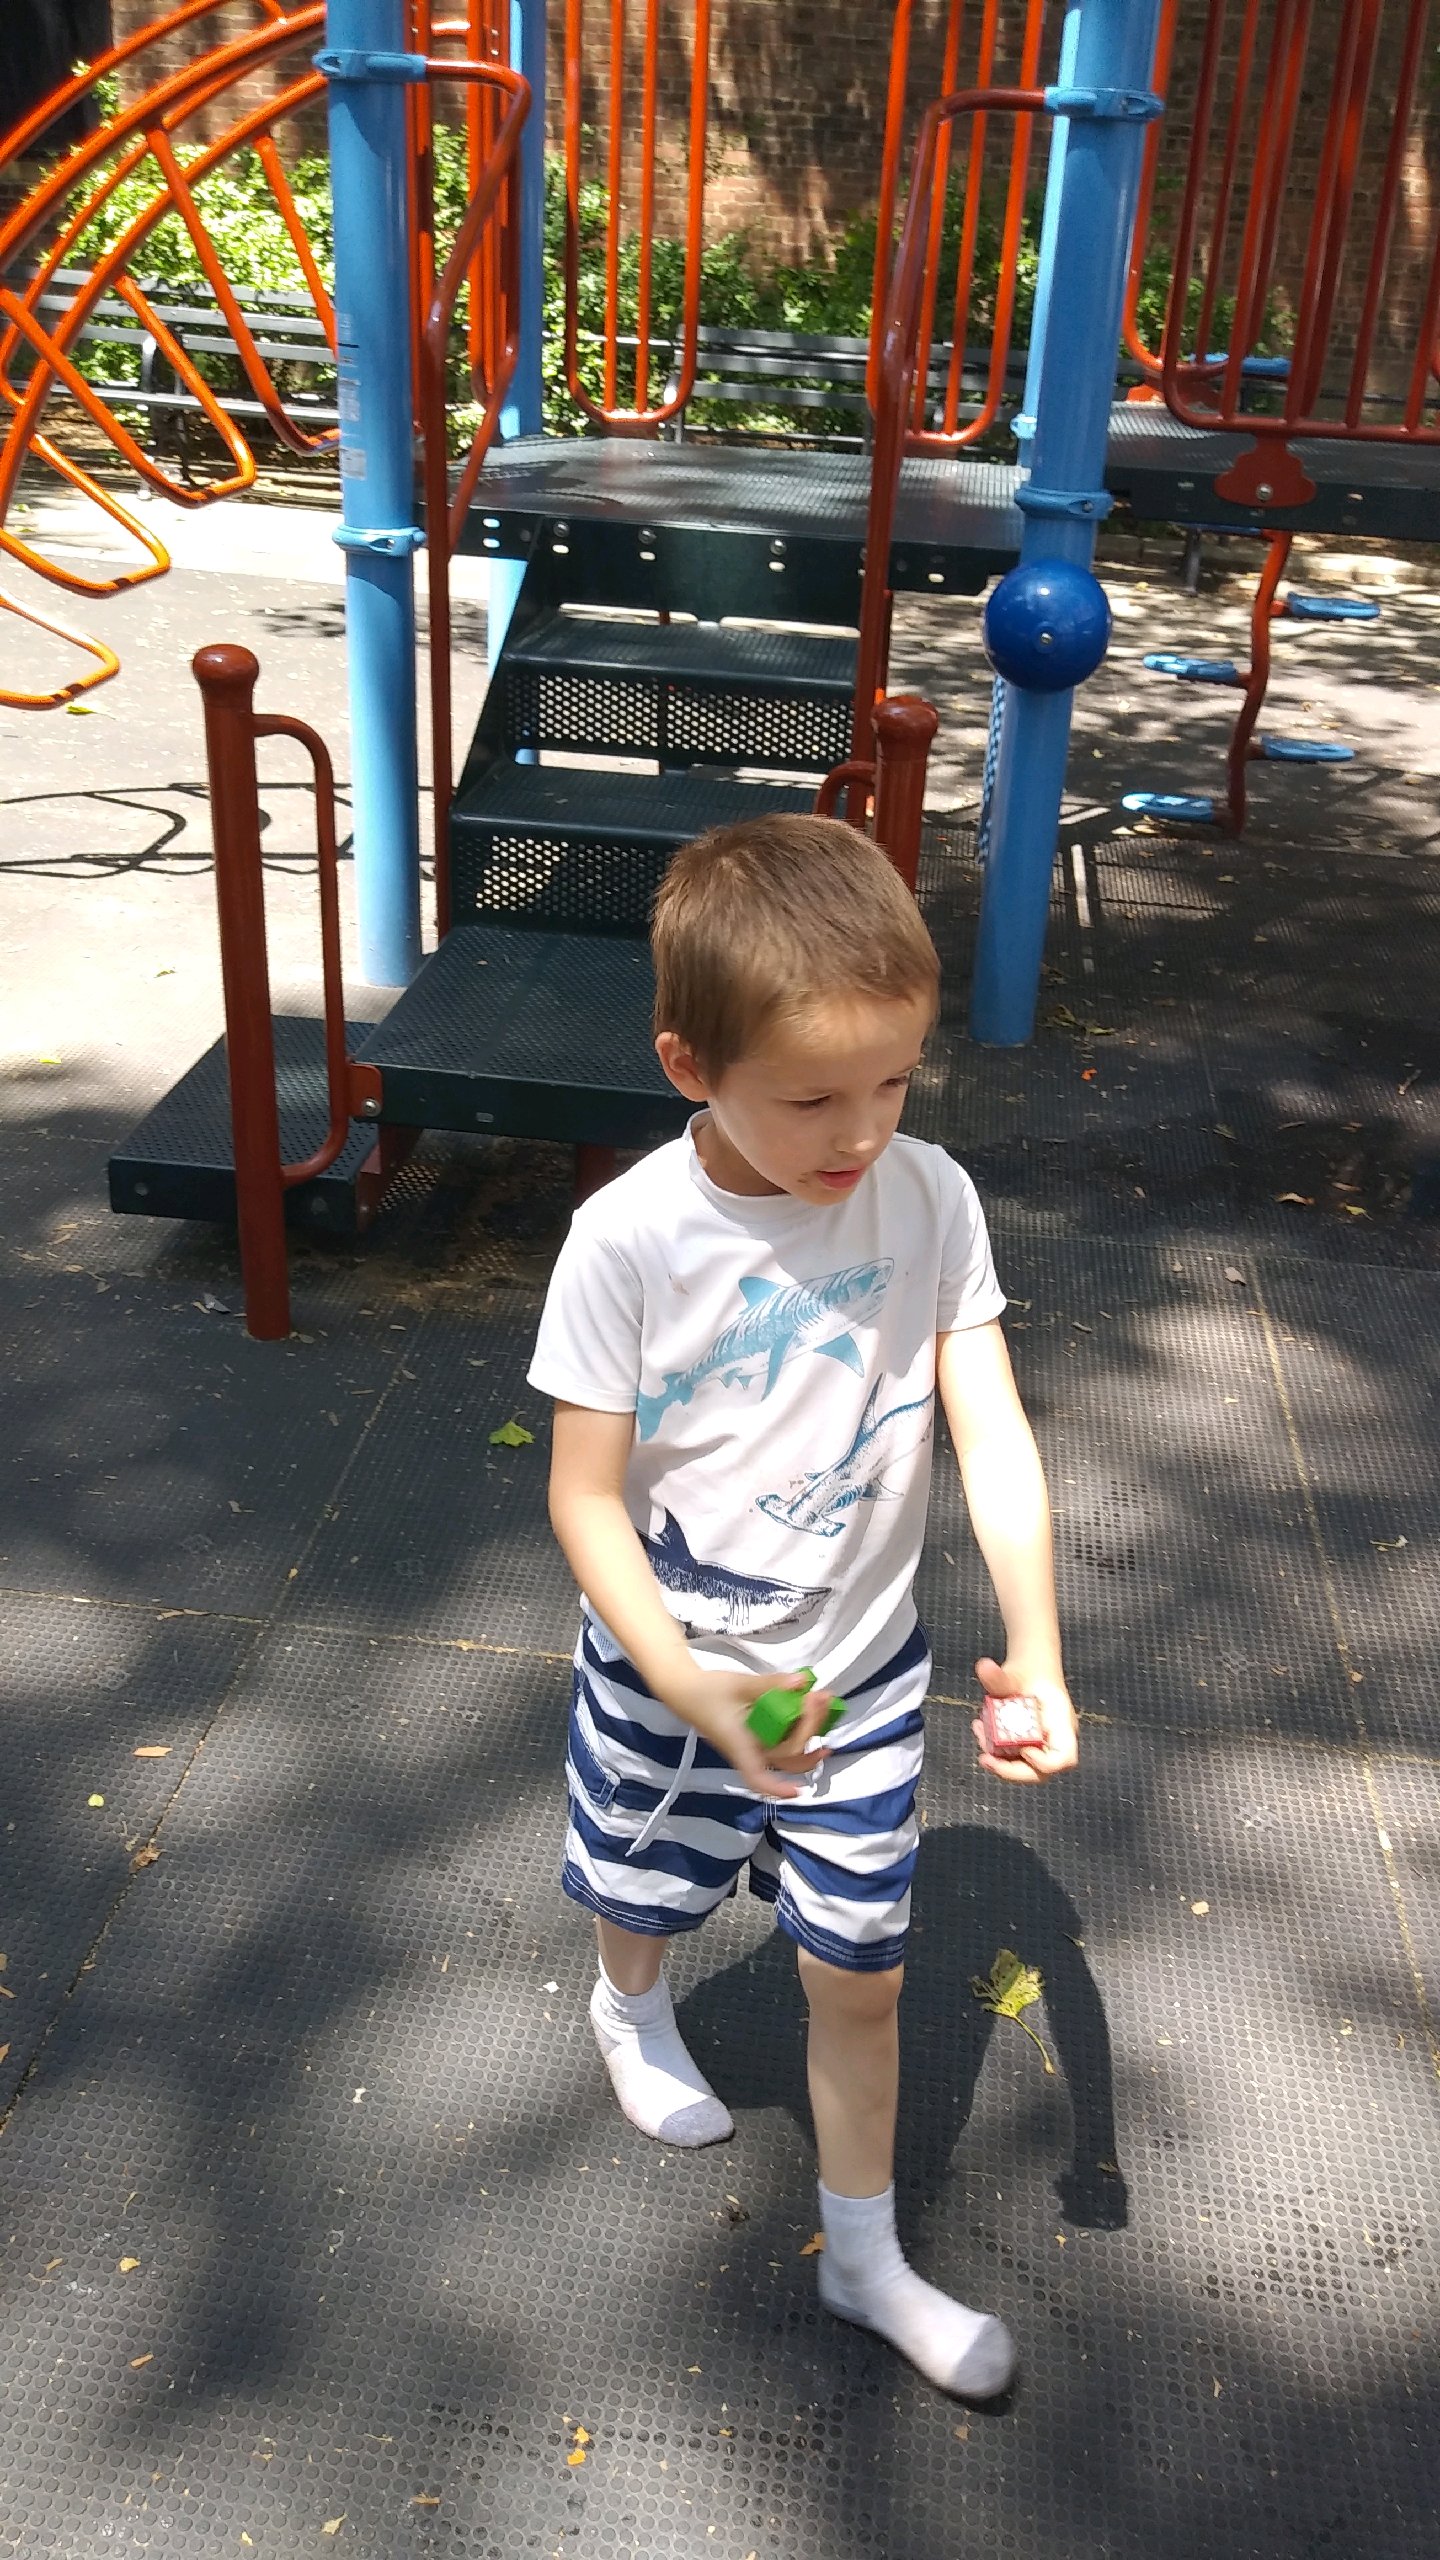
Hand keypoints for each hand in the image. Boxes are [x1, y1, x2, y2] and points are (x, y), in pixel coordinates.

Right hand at [665, 1664, 836, 1799]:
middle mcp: (751, 1751)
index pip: (757, 1778)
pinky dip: (801, 1726)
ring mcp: (756, 1745)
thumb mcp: (739, 1685)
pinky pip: (785, 1739)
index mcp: (740, 1746)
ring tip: (824, 1705)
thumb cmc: (708, 1692)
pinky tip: (812, 1709)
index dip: (778, 1789)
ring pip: (789, 1751)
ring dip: (810, 1732)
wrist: (688, 1690)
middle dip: (809, 1732)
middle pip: (786, 1758)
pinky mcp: (759, 1736)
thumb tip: (802, 1682)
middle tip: (819, 1699)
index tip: (798, 1790)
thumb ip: (770, 1684)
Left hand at [972, 1655, 1077, 1784]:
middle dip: (1010, 1771)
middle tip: (985, 1758)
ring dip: (997, 1759)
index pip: (1064, 1758)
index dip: (1044, 1763)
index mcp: (1062, 1725)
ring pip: (1022, 1768)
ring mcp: (1040, 1747)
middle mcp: (1054, 1741)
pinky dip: (994, 1750)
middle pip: (1040, 1772)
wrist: (1030, 1670)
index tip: (1023, 1750)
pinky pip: (1012, 1758)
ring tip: (979, 1732)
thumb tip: (983, 1666)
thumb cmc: (1028, 1671)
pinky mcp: (1026, 1747)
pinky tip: (979, 1728)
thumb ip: (998, 1676)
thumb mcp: (1012, 1673)